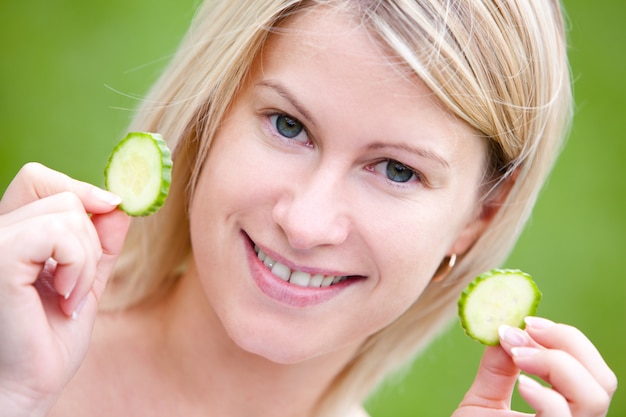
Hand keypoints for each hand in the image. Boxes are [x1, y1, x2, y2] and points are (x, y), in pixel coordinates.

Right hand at [0, 163, 130, 414]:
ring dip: (87, 261)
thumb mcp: (85, 280)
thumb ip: (99, 243)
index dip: (80, 188)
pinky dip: (78, 266)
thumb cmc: (48, 341)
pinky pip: (59, 234)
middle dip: (90, 239)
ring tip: (69, 298)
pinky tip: (65, 299)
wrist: (26, 387)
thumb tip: (118, 204)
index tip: (110, 210)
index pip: (40, 178)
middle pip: (62, 192)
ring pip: (69, 213)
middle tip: (77, 285)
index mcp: (10, 233)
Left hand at [452, 317, 616, 416]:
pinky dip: (547, 396)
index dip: (568, 340)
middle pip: (603, 382)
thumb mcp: (483, 399)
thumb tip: (506, 327)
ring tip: (517, 355)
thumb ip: (498, 367)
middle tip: (525, 330)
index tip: (528, 321)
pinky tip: (522, 385)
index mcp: (564, 412)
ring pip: (594, 399)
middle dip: (568, 344)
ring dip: (556, 363)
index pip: (591, 373)